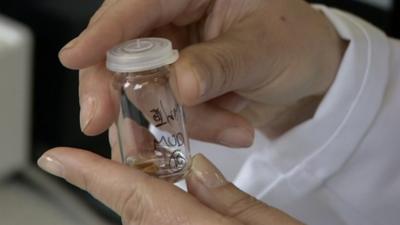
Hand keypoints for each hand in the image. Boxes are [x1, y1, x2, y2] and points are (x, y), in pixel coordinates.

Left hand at [37, 149, 303, 224]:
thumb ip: (227, 199)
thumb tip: (197, 171)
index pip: (134, 195)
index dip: (91, 175)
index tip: (57, 158)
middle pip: (135, 205)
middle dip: (130, 173)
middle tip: (137, 140)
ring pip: (143, 217)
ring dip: (145, 191)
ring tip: (163, 166)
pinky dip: (156, 208)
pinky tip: (175, 195)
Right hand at [59, 0, 345, 145]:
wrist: (311, 73)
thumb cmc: (296, 44)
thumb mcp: (265, 51)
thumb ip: (220, 65)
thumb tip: (179, 85)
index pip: (137, 5)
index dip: (103, 33)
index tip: (74, 58)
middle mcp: (175, 18)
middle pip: (122, 50)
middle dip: (117, 91)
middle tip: (106, 123)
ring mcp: (174, 54)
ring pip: (144, 90)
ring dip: (180, 120)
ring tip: (233, 128)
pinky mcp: (179, 83)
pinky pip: (166, 110)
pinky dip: (193, 127)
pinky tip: (232, 129)